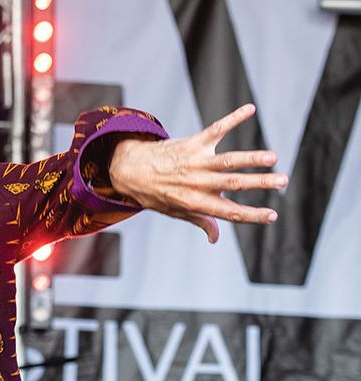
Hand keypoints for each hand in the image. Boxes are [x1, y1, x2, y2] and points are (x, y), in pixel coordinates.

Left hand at [108, 103, 286, 242]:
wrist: (130, 169)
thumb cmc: (156, 193)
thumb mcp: (175, 211)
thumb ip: (199, 221)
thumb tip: (215, 237)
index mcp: (195, 202)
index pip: (228, 212)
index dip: (251, 216)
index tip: (273, 216)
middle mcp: (197, 182)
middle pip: (233, 184)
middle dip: (259, 183)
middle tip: (283, 181)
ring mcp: (195, 162)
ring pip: (227, 160)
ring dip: (251, 158)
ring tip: (273, 157)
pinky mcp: (192, 143)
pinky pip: (215, 129)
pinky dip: (233, 118)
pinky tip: (250, 109)